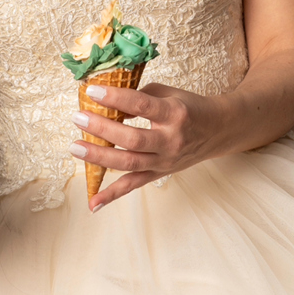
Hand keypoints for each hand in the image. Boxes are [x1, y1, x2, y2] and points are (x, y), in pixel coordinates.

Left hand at [69, 82, 230, 211]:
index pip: (141, 105)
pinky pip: (133, 186)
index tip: (92, 92)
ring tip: (75, 147)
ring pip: (128, 163)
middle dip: (102, 129)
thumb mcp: (169, 94)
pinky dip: (112, 195)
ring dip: (99, 157)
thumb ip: (139, 96)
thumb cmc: (189, 108)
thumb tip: (106, 99)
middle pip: (132, 139)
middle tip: (78, 118)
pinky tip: (92, 202)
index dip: (115, 98)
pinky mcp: (159, 174)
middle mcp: (170, 140)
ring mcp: (164, 161)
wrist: (217, 131)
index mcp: (174, 114)